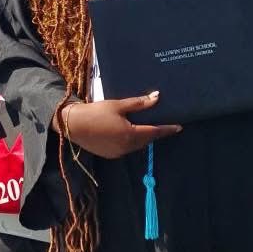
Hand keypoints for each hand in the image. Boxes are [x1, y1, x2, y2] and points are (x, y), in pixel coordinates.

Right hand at [59, 92, 181, 159]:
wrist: (73, 125)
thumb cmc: (96, 112)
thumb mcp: (118, 105)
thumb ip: (139, 103)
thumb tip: (157, 97)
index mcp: (131, 134)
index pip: (155, 132)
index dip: (167, 129)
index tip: (179, 127)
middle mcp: (126, 147)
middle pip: (146, 140)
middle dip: (155, 133)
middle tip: (164, 126)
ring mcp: (118, 153)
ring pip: (137, 146)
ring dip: (143, 138)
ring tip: (148, 128)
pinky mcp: (110, 155)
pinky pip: (127, 149)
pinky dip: (132, 142)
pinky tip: (131, 133)